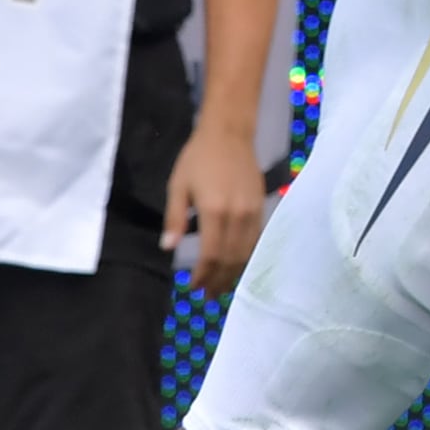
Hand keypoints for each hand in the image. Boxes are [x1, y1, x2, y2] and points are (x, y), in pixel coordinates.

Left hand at [162, 122, 267, 294]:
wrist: (229, 133)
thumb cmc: (198, 158)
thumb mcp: (178, 186)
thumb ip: (175, 219)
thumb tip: (167, 248)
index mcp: (214, 210)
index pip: (210, 254)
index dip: (203, 275)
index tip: (194, 287)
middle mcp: (237, 214)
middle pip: (230, 258)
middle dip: (219, 280)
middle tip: (208, 296)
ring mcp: (252, 210)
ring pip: (246, 252)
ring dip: (234, 273)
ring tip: (221, 287)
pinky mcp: (261, 205)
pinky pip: (256, 239)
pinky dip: (246, 257)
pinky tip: (236, 265)